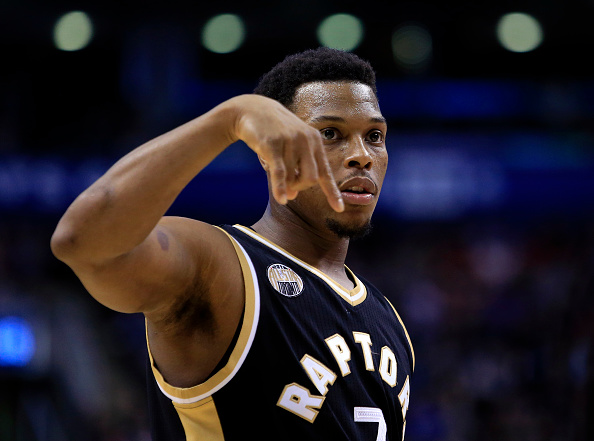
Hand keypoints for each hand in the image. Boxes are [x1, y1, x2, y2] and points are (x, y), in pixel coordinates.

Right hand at [231, 95, 343, 211]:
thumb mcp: (287, 151)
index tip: (340, 209)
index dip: (332, 192)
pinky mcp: (273, 143)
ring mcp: (290, 140)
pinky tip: (281, 199)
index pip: (325, 172)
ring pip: (292, 177)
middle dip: (299, 187)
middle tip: (289, 186)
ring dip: (283, 183)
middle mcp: (306, 139)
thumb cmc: (272, 133)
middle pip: (311, 179)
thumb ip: (293, 172)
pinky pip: (280, 172)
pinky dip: (280, 188)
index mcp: (314, 141)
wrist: (251, 109)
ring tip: (273, 172)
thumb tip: (290, 197)